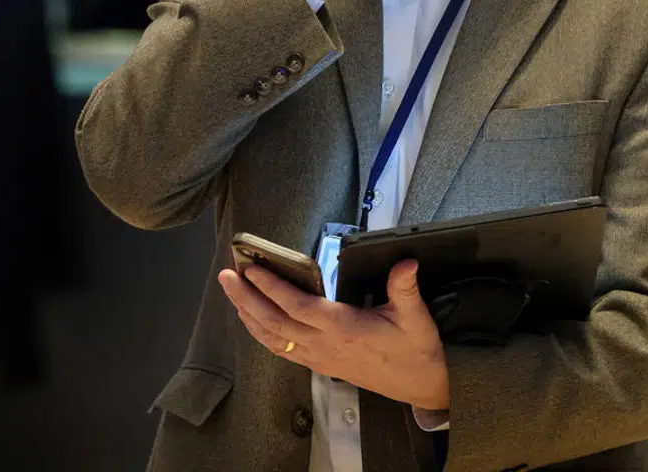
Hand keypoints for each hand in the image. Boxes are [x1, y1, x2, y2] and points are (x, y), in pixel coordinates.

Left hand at [219, 259, 449, 411]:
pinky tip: (253, 320)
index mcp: (344, 328)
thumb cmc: (415, 349)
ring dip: (249, 315)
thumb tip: (406, 263)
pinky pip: (282, 350)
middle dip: (247, 298)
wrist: (420, 385)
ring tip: (232, 293)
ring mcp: (319, 357)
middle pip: (275, 322)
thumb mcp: (414, 316)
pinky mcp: (320, 365)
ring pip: (273, 338)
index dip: (273, 288)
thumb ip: (405, 287)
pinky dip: (262, 334)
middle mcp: (325, 344)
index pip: (298, 306)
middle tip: (227, 276)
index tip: (253, 269)